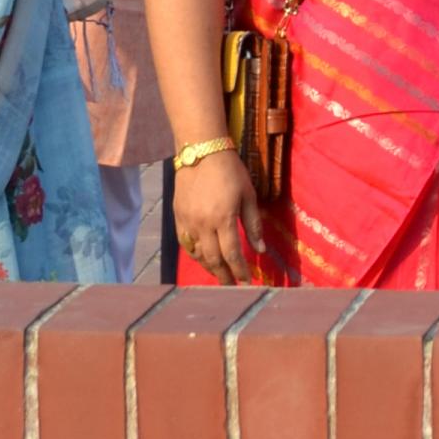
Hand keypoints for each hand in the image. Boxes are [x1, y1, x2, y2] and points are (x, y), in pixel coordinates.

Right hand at [173, 148, 261, 283]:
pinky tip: (203, 259)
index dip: (240, 270)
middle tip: (232, 286)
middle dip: (224, 276)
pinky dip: (195, 255)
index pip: (232, 254)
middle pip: (213, 259)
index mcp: (223, 219)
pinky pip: (185, 243)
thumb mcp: (249, 196)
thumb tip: (261, 250)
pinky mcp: (177, 216)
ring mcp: (187, 221)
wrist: (201, 152)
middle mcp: (202, 224)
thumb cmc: (231, 171)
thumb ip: (253, 224)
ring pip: (197, 254)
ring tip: (221, 275)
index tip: (247, 282)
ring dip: (209, 268)